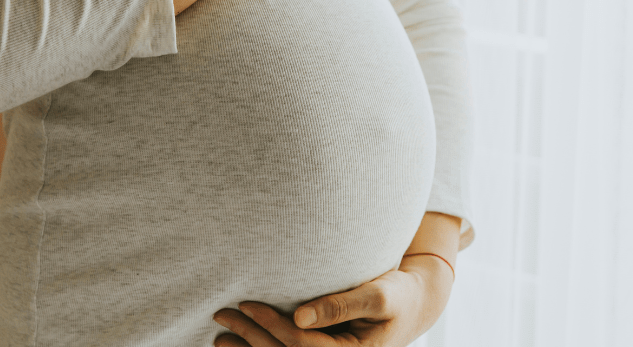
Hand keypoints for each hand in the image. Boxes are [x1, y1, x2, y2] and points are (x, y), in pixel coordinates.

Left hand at [211, 255, 454, 346]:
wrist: (413, 303)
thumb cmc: (397, 292)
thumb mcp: (376, 295)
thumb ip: (340, 305)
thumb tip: (299, 316)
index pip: (302, 344)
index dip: (271, 325)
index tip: (245, 304)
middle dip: (251, 339)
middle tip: (220, 316)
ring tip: (219, 339)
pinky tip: (240, 345)